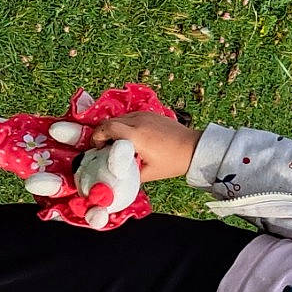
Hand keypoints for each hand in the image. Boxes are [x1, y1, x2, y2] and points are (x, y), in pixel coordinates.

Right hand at [87, 111, 201, 182]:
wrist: (194, 148)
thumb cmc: (172, 162)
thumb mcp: (148, 174)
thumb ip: (129, 175)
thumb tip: (116, 178)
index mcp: (136, 135)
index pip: (106, 128)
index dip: (97, 138)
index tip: (98, 149)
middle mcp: (139, 121)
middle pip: (110, 122)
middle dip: (103, 134)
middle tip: (105, 148)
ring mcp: (145, 115)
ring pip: (119, 118)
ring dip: (113, 129)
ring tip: (117, 144)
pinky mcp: (151, 114)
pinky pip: (130, 116)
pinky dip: (125, 125)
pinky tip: (130, 138)